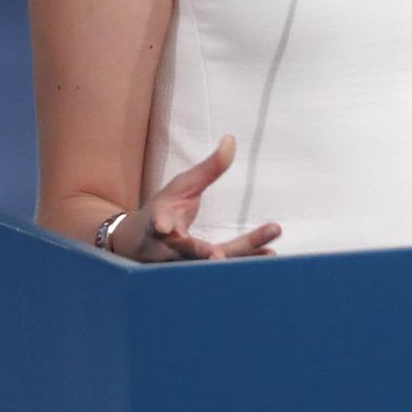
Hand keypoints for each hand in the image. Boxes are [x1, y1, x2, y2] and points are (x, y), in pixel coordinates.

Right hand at [109, 135, 281, 261]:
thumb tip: (231, 138)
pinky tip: (270, 253)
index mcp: (161, 225)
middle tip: (216, 257)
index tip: (164, 227)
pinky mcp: (200, 273)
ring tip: (267, 253)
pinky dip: (247, 262)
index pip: (160, 224)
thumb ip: (209, 168)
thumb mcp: (183, 186)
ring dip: (238, 259)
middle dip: (203, 252)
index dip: (162, 225)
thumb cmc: (165, 210)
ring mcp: (185, 266)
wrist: (141, 246)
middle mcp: (170, 250)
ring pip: (210, 266)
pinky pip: (225, 269)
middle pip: (189, 251)